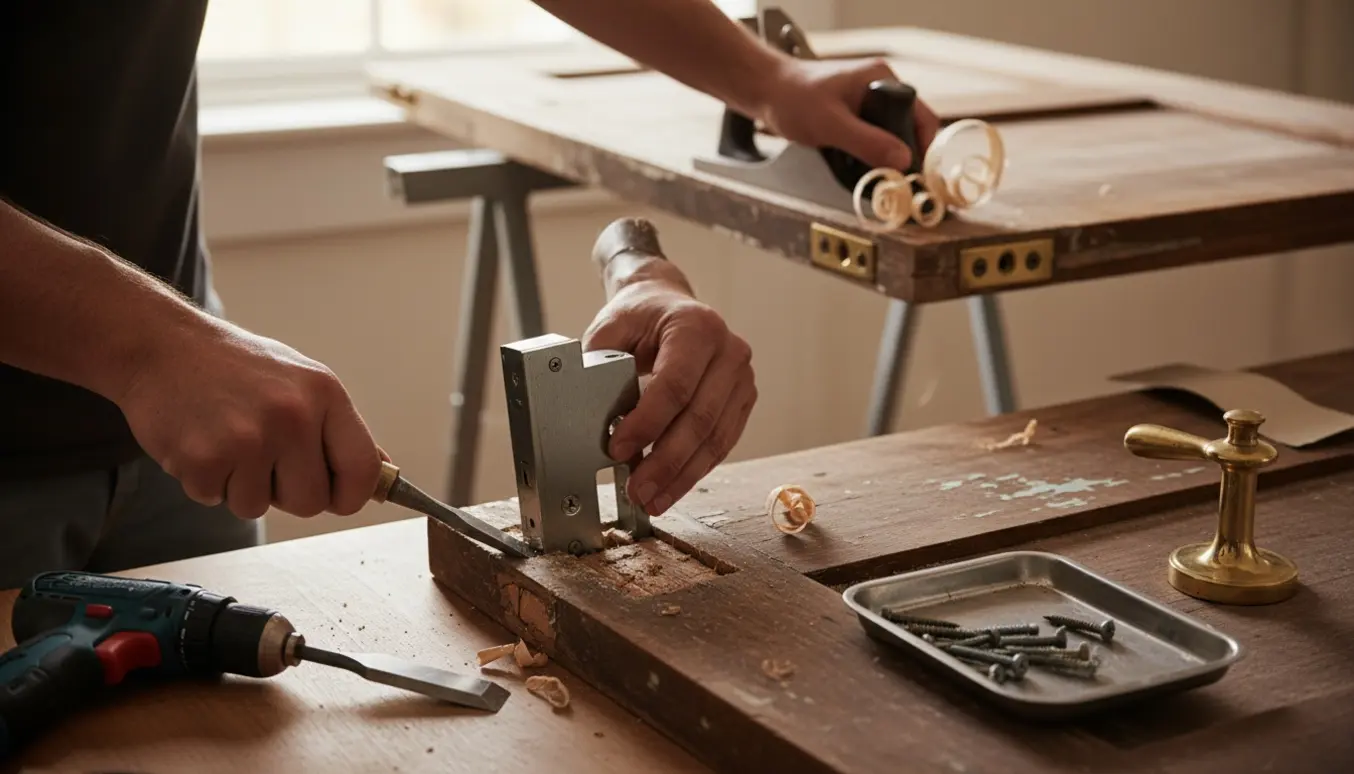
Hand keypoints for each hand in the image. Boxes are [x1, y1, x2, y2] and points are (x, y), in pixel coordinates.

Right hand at [115, 319, 383, 519]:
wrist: (162, 345)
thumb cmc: (236, 367)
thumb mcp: (302, 382)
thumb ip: (338, 430)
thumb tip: (380, 473)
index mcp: (325, 396)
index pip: (362, 471)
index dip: (350, 495)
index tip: (335, 495)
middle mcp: (293, 416)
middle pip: (311, 502)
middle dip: (287, 493)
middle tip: (263, 458)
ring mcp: (248, 438)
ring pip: (258, 507)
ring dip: (240, 485)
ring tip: (227, 439)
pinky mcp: (204, 458)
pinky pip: (216, 500)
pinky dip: (206, 481)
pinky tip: (201, 441)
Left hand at [582, 277, 755, 517]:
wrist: (668, 304)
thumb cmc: (640, 316)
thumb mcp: (611, 327)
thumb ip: (601, 365)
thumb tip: (591, 414)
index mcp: (697, 327)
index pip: (675, 385)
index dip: (647, 423)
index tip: (618, 448)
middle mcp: (729, 351)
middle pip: (699, 418)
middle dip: (665, 462)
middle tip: (638, 489)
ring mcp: (741, 378)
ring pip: (715, 439)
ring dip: (682, 476)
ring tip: (653, 499)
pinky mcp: (743, 400)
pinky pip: (722, 443)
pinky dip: (696, 469)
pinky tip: (673, 487)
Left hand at [756, 57, 940, 171]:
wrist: (764, 92)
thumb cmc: (793, 98)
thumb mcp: (831, 124)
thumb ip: (867, 141)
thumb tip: (903, 161)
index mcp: (882, 79)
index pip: (921, 115)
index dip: (922, 145)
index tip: (915, 173)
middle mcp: (880, 89)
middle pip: (906, 130)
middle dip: (899, 156)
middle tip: (890, 181)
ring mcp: (866, 103)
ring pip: (887, 138)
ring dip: (880, 158)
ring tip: (870, 177)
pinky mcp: (853, 117)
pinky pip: (870, 140)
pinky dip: (865, 156)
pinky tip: (853, 168)